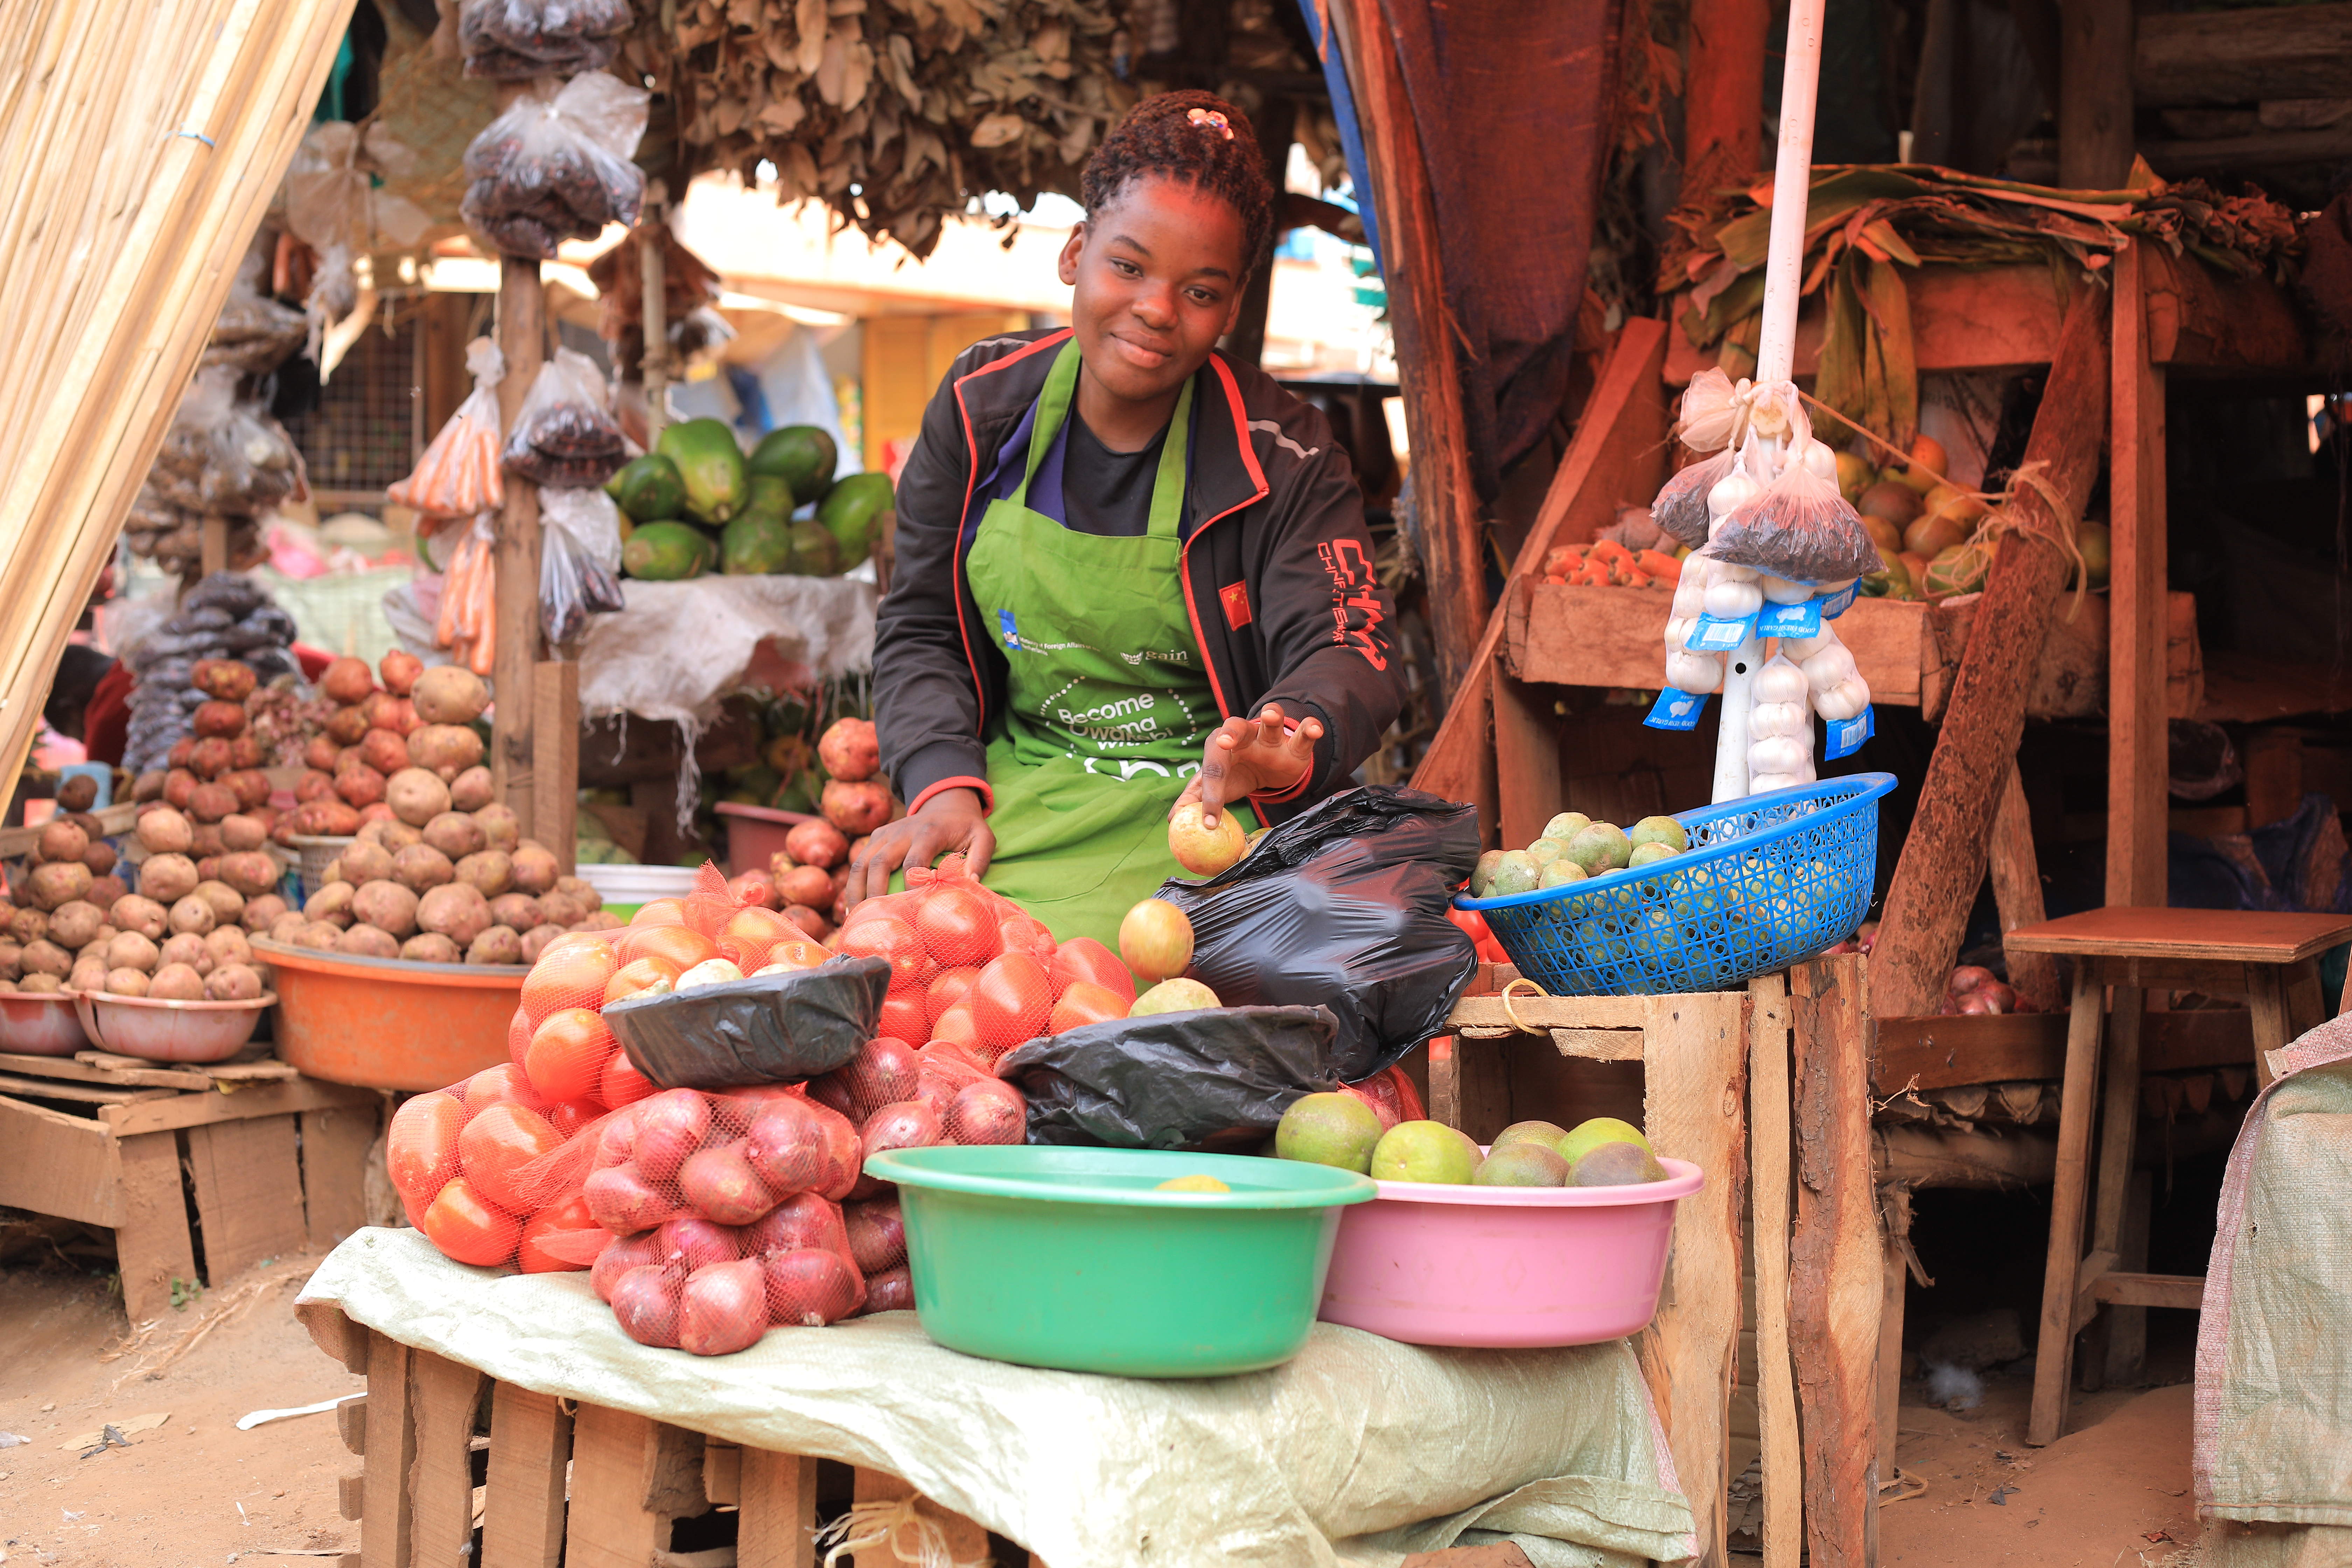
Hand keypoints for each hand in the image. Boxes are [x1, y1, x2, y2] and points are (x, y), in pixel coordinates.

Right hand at [845, 787, 993, 906]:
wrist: (946, 803)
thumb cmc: (965, 828)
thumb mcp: (983, 837)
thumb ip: (980, 859)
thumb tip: (970, 884)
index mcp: (928, 832)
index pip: (913, 862)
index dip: (910, 887)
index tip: (912, 910)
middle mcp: (901, 831)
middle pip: (879, 862)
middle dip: (874, 892)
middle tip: (875, 919)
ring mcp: (885, 833)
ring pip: (861, 862)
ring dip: (855, 891)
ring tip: (856, 917)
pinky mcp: (876, 836)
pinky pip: (859, 861)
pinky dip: (854, 884)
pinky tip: (854, 907)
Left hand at [1176, 704, 1323, 828]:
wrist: (1269, 767)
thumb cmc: (1237, 773)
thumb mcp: (1218, 785)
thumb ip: (1196, 797)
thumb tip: (1174, 819)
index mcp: (1220, 746)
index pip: (1212, 768)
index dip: (1210, 795)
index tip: (1210, 822)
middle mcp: (1244, 736)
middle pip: (1235, 726)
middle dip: (1230, 732)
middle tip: (1224, 741)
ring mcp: (1271, 738)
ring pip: (1270, 719)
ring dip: (1270, 716)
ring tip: (1270, 716)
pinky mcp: (1295, 745)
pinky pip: (1302, 733)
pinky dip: (1308, 729)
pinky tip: (1313, 730)